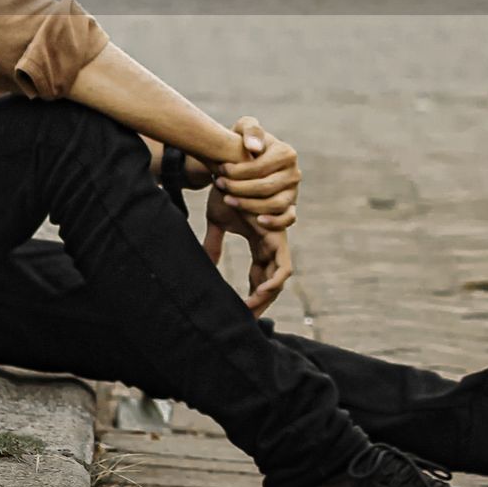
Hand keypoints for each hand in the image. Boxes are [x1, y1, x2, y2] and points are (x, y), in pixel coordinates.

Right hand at [202, 186, 292, 316]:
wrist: (232, 168)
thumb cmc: (225, 191)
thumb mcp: (218, 222)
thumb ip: (213, 244)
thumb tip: (204, 263)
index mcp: (259, 242)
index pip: (260, 277)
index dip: (252, 295)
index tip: (239, 310)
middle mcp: (270, 242)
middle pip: (272, 282)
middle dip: (261, 302)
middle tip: (246, 318)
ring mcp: (276, 239)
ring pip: (281, 277)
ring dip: (268, 295)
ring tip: (252, 307)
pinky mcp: (277, 235)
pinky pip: (283, 266)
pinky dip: (274, 281)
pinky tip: (260, 291)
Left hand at [213, 116, 299, 231]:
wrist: (244, 160)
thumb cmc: (243, 142)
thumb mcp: (244, 128)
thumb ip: (250, 130)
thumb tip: (254, 148)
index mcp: (286, 153)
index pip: (261, 167)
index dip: (239, 170)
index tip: (220, 169)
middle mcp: (294, 173)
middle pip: (267, 187)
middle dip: (239, 188)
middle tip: (220, 184)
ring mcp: (293, 192)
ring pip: (276, 204)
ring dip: (249, 205)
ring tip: (227, 199)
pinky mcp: (291, 208)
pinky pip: (289, 219)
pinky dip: (275, 221)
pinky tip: (257, 221)